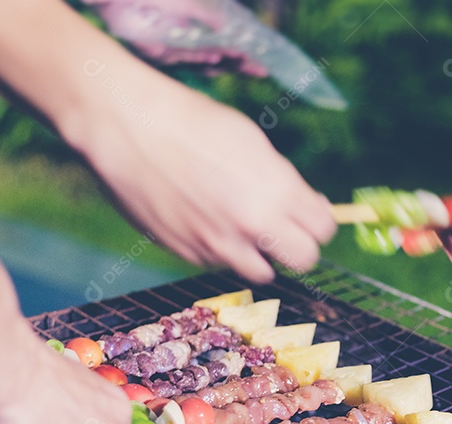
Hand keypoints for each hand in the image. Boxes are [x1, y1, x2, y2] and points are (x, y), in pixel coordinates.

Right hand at [70, 68, 335, 282]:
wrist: (128, 128)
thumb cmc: (191, 123)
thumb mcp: (252, 142)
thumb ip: (283, 181)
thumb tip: (306, 206)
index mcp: (275, 190)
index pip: (323, 229)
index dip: (319, 221)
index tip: (308, 213)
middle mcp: (252, 224)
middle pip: (304, 259)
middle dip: (299, 245)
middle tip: (284, 229)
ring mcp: (220, 245)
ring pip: (262, 271)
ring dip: (259, 254)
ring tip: (240, 226)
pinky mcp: (190, 254)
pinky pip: (218, 261)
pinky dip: (218, 247)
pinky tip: (200, 216)